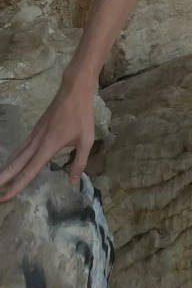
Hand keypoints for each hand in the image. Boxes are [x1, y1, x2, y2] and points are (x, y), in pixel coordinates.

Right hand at [0, 82, 95, 201]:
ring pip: (16, 155)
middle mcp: (37, 142)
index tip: (4, 197)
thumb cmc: (82, 115)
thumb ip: (79, 162)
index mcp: (48, 146)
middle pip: (16, 164)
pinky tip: (11, 163)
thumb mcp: (87, 140)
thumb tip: (72, 182)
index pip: (30, 170)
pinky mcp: (35, 129)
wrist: (74, 91)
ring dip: (6, 169)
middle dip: (3, 179)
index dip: (17, 185)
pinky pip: (21, 147)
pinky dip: (13, 158)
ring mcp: (34, 134)